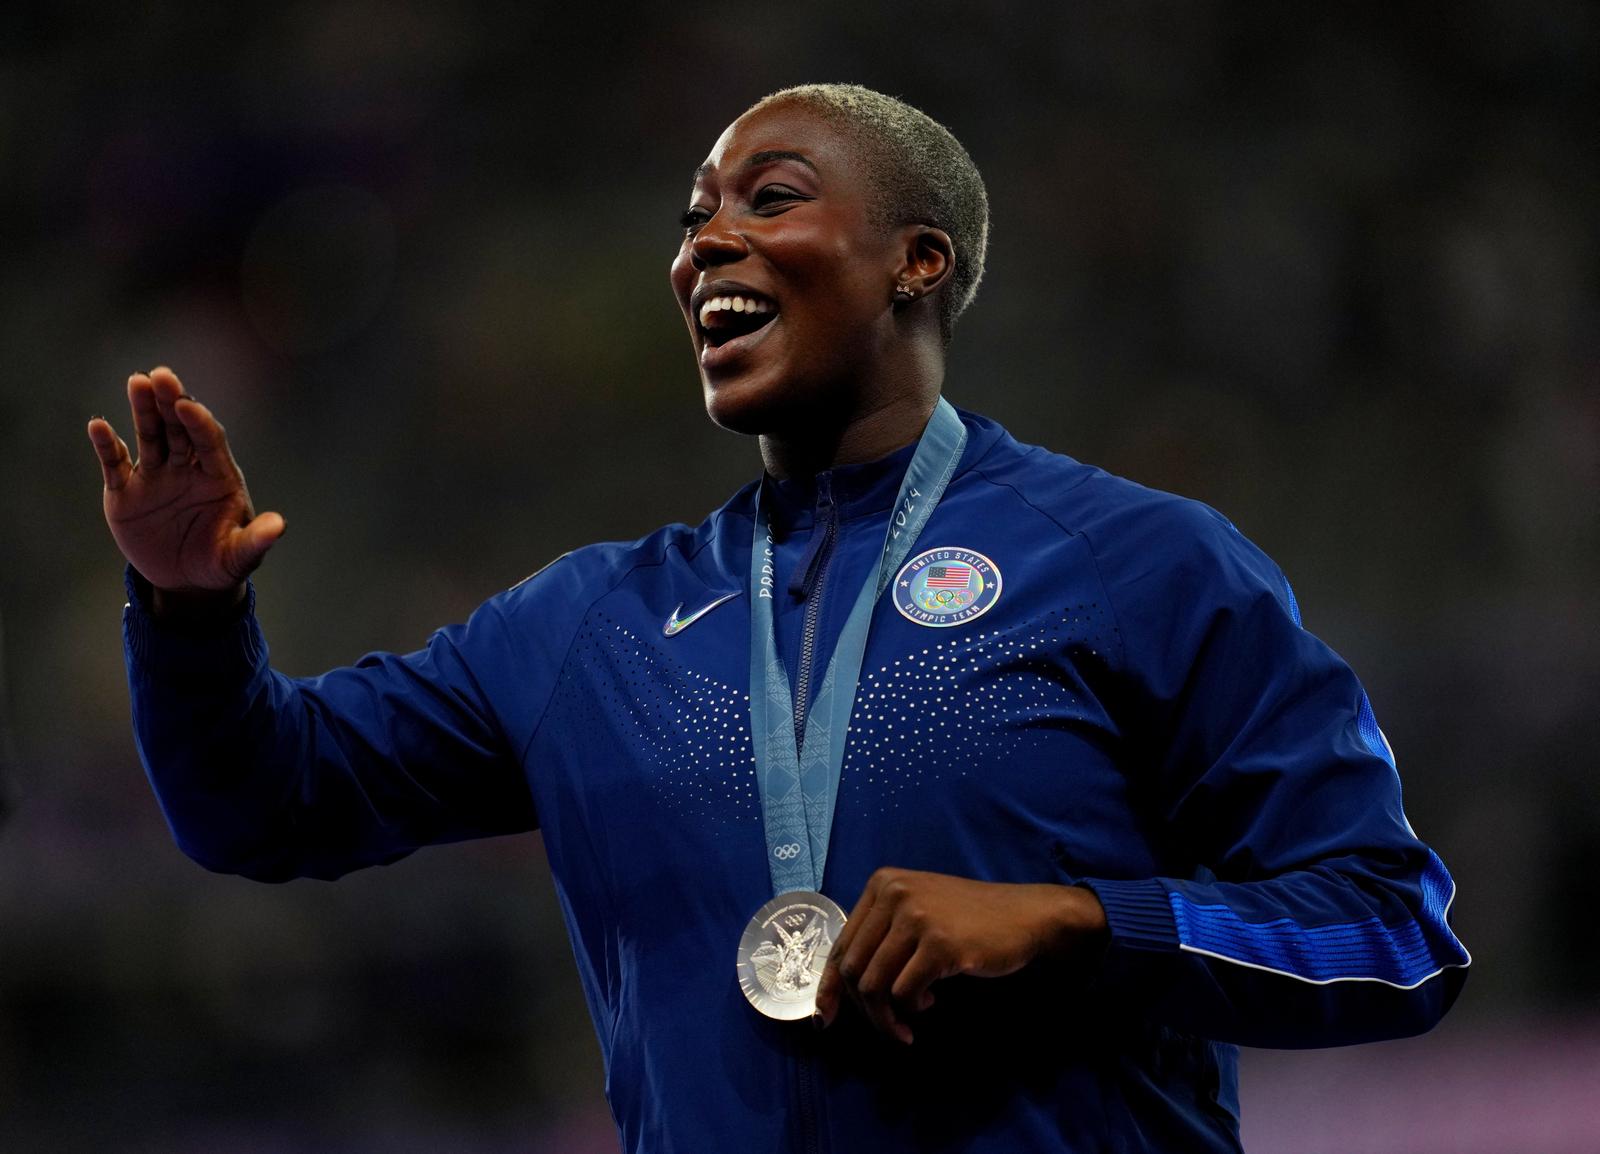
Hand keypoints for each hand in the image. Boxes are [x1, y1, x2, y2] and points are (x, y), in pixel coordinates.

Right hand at [87, 368, 284, 611]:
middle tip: (162, 375)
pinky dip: (106, 445)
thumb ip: (255, 540)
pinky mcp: (126, 490)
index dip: (200, 422)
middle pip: (179, 428)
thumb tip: (278, 526)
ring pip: (150, 435)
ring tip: (137, 382)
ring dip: (144, 410)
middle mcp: (187, 468)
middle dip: (171, 401)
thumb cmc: (220, 562)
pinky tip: (98, 425)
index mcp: (218, 476)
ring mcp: (156, 476)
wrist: (185, 581)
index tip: (188, 405)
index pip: (210, 441)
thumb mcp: (239, 556)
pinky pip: (115, 462)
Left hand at [814, 868, 1107, 1043]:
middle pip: (852, 968)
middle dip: (864, 1009)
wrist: (1024, 915)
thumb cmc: (967, 921)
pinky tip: (931, 1002)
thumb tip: (835, 993)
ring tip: (906, 1026)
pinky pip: (904, 993)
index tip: (825, 1018)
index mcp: (882, 883)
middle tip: (888, 1027)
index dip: (829, 986)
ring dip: (886, 1018)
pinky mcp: (939, 944)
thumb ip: (880, 939)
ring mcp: (916, 917)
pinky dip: (911, 1008)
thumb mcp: (916, 913)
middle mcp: (893, 893)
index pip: (841, 943)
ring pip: (874, 985)